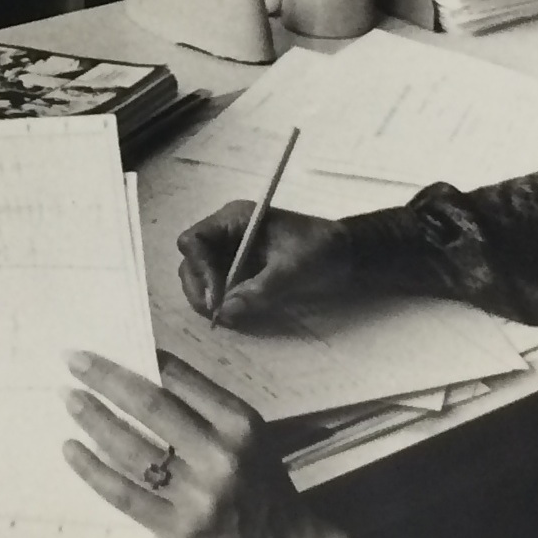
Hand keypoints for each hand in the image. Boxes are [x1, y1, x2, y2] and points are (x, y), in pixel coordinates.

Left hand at [61, 349, 347, 537]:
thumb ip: (206, 410)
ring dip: (92, 418)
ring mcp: (198, 495)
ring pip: (131, 448)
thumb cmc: (263, 488)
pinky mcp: (177, 530)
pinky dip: (93, 470)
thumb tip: (145, 373)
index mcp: (240, 423)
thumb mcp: (249, 438)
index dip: (138, 358)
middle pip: (150, 405)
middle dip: (105, 378)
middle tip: (73, 360)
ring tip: (68, 398)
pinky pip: (124, 494)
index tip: (108, 348)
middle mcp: (220, 455)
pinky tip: (72, 450)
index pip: (179, 378)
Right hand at [177, 202, 359, 323]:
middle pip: (192, 260)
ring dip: (207, 299)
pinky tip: (232, 317)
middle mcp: (226, 235)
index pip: (195, 239)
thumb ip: (260, 288)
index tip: (216, 296)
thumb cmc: (321, 249)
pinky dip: (221, 305)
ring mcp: (231, 254)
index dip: (198, 268)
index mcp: (236, 220)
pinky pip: (219, 289)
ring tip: (224, 318)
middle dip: (199, 288)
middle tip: (215, 314)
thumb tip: (226, 311)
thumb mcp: (295, 268)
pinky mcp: (240, 273)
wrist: (345, 254)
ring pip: (200, 277)